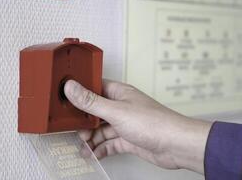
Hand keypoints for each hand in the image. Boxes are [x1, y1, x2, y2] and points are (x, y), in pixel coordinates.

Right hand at [64, 79, 211, 173]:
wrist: (175, 145)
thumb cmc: (154, 122)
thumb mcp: (116, 111)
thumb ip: (91, 102)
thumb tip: (71, 88)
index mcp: (119, 93)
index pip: (94, 88)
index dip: (79, 94)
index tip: (66, 103)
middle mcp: (121, 107)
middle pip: (95, 112)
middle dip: (84, 123)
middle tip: (77, 132)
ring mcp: (124, 124)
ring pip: (101, 130)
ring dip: (91, 139)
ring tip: (84, 147)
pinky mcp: (128, 139)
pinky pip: (109, 143)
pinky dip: (100, 149)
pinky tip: (94, 154)